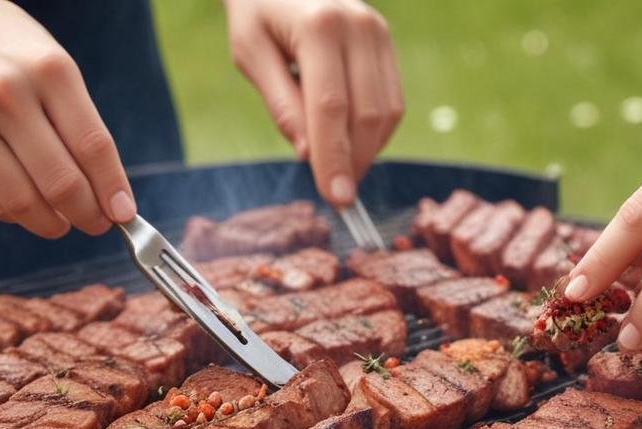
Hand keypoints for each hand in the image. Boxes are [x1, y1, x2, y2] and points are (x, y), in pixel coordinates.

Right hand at [0, 0, 134, 237]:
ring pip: (22, 201)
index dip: (112, 189)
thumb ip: (76, 117)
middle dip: (88, 215)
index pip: (93, 146)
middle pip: (61, 182)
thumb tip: (107, 187)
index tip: (123, 214)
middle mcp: (7, 95)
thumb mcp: (47, 60)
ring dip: (51, 224)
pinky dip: (14, 215)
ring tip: (62, 223)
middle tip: (97, 224)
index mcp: (49, 71)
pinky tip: (27, 209)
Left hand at [223, 0, 403, 205]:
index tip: (335, 197)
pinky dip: (376, 133)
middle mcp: (358, 27)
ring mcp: (379, 33)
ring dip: (367, 151)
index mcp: (319, 27)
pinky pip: (392, 101)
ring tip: (340, 170)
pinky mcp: (386, 43)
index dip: (334, 158)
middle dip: (353, 162)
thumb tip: (307, 154)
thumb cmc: (257, 10)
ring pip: (387, 112)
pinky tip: (352, 144)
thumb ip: (281, 104)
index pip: (331, 108)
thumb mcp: (250, 53)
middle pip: (366, 114)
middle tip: (337, 195)